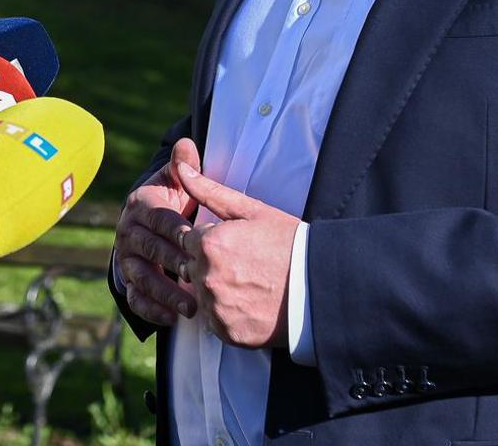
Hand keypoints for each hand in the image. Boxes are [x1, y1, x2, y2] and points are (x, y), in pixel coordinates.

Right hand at [114, 138, 200, 326]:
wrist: (151, 226)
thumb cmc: (172, 202)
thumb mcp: (176, 183)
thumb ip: (184, 167)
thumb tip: (186, 145)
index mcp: (140, 205)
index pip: (159, 218)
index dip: (178, 229)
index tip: (198, 240)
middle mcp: (128, 232)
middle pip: (151, 249)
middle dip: (176, 264)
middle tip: (199, 276)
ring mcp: (125, 260)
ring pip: (142, 278)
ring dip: (166, 293)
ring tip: (191, 306)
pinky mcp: (126, 283)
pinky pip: (135, 299)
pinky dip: (153, 310)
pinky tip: (173, 318)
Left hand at [176, 161, 299, 348]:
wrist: (319, 286)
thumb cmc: (288, 242)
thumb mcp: (252, 211)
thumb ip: (209, 190)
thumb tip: (178, 165)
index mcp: (210, 243)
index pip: (189, 240)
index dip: (212, 240)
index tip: (236, 244)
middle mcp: (207, 277)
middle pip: (191, 268)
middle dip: (210, 265)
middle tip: (245, 265)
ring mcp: (216, 308)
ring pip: (201, 295)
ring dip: (216, 290)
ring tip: (250, 284)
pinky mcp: (226, 332)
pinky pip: (214, 321)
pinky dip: (227, 314)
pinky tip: (251, 304)